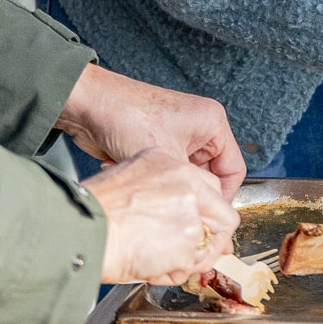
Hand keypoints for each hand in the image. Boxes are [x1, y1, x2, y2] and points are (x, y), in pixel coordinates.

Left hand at [56, 63, 246, 196]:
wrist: (89, 106)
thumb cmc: (127, 116)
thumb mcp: (168, 159)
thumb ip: (192, 188)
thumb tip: (203, 213)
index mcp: (212, 123)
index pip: (233, 170)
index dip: (223, 197)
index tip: (209, 217)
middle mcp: (199, 127)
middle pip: (209, 175)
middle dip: (189, 191)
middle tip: (179, 208)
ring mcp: (178, 135)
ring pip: (185, 176)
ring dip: (168, 185)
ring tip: (153, 187)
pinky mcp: (159, 143)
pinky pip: (167, 172)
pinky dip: (154, 179)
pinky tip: (138, 178)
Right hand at [83, 148, 237, 283]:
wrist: (82, 229)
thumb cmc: (91, 209)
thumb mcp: (127, 178)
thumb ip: (157, 191)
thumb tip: (169, 213)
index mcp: (172, 165)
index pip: (209, 188)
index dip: (206, 212)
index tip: (201, 225)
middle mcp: (188, 185)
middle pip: (224, 217)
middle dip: (213, 240)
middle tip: (196, 254)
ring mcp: (193, 214)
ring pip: (207, 246)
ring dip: (187, 260)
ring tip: (158, 262)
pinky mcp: (188, 242)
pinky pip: (190, 267)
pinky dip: (172, 274)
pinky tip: (149, 269)